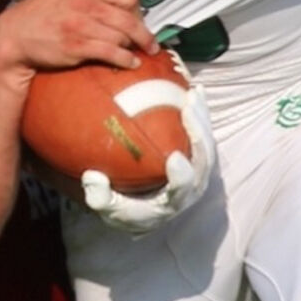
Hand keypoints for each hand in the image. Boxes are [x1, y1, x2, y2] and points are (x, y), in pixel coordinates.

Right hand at [0, 0, 156, 73]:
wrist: (16, 36)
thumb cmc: (42, 10)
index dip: (137, 7)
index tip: (140, 17)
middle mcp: (87, 4)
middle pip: (129, 18)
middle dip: (144, 33)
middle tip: (151, 42)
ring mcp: (82, 26)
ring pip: (122, 36)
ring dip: (134, 47)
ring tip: (141, 52)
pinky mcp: (78, 46)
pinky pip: (111, 53)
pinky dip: (125, 60)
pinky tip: (131, 63)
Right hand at [80, 85, 215, 232]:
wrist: (146, 212)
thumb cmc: (128, 211)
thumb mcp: (110, 210)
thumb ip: (100, 198)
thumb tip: (93, 176)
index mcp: (175, 200)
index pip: (183, 187)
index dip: (182, 174)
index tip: (174, 158)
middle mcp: (193, 184)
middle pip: (204, 157)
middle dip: (199, 132)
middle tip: (188, 108)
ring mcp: (199, 169)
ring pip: (207, 141)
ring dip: (201, 116)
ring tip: (192, 92)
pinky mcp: (199, 156)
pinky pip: (202, 130)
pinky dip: (200, 110)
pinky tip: (194, 88)